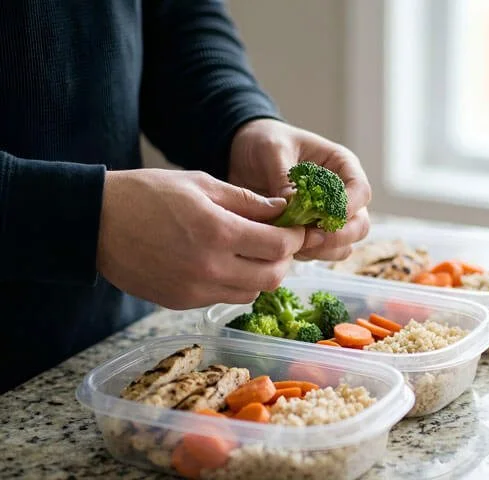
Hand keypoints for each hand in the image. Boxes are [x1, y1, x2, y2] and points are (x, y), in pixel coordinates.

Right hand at [97, 169, 304, 308]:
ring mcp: (195, 291)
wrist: (96, 223)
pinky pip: (224, 298)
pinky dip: (236, 284)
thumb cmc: (147, 194)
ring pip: (252, 293)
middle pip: (272, 276)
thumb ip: (247, 200)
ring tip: (252, 252)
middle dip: (284, 258)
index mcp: (218, 233)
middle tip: (279, 241)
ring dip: (262, 274)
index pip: (278, 245)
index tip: (299, 228)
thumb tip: (282, 210)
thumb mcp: (201, 183)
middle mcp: (211, 269)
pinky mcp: (182, 303)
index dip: (296, 237)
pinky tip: (225, 263)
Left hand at [229, 119, 371, 260]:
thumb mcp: (272, 150)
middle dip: (337, 236)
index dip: (348, 208)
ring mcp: (328, 215)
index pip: (360, 191)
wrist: (243, 153)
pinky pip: (322, 253)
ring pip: (345, 245)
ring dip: (323, 250)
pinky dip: (308, 254)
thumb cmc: (264, 141)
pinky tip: (286, 246)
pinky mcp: (312, 231)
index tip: (324, 217)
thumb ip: (284, 177)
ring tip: (294, 243)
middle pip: (360, 224)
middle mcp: (342, 193)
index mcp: (341, 165)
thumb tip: (294, 206)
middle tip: (308, 238)